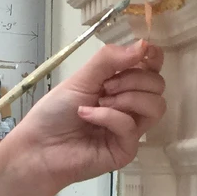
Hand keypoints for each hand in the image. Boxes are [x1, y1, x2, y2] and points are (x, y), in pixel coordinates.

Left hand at [6, 40, 165, 187]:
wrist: (38, 147)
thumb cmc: (55, 112)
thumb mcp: (82, 78)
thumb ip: (110, 59)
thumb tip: (144, 45)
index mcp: (121, 86)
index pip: (152, 69)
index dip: (153, 57)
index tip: (144, 52)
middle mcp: (130, 107)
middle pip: (158, 85)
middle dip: (133, 79)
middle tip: (106, 86)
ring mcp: (130, 130)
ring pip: (156, 106)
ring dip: (128, 97)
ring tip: (100, 101)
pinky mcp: (126, 150)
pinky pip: (131, 126)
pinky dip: (108, 116)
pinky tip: (87, 116)